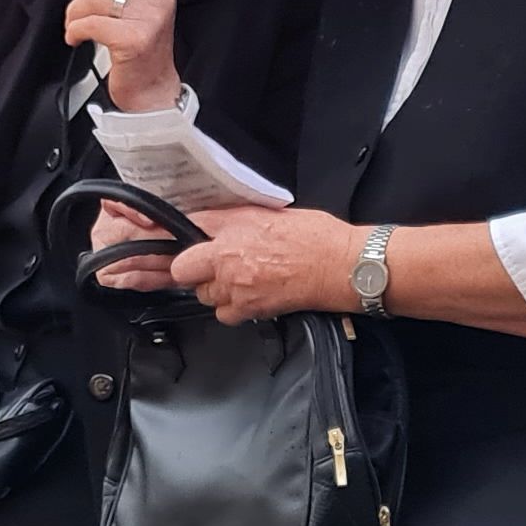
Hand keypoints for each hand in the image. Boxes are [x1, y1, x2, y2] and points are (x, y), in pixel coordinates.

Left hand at [62, 0, 181, 109]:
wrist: (151, 90)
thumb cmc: (138, 47)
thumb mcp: (137, 3)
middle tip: (80, 2)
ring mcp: (150, 16)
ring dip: (75, 11)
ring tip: (76, 24)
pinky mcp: (135, 39)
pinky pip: (91, 22)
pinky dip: (75, 30)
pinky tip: (77, 38)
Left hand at [149, 206, 360, 323]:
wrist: (341, 265)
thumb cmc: (316, 236)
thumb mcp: (270, 211)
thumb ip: (236, 218)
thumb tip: (215, 222)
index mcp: (233, 229)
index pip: (188, 233)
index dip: (185, 241)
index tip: (187, 245)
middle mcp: (229, 260)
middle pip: (184, 271)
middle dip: (194, 269)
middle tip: (211, 265)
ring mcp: (237, 288)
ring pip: (203, 295)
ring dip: (214, 289)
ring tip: (237, 280)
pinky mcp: (250, 309)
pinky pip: (223, 314)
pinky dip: (231, 309)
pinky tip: (247, 297)